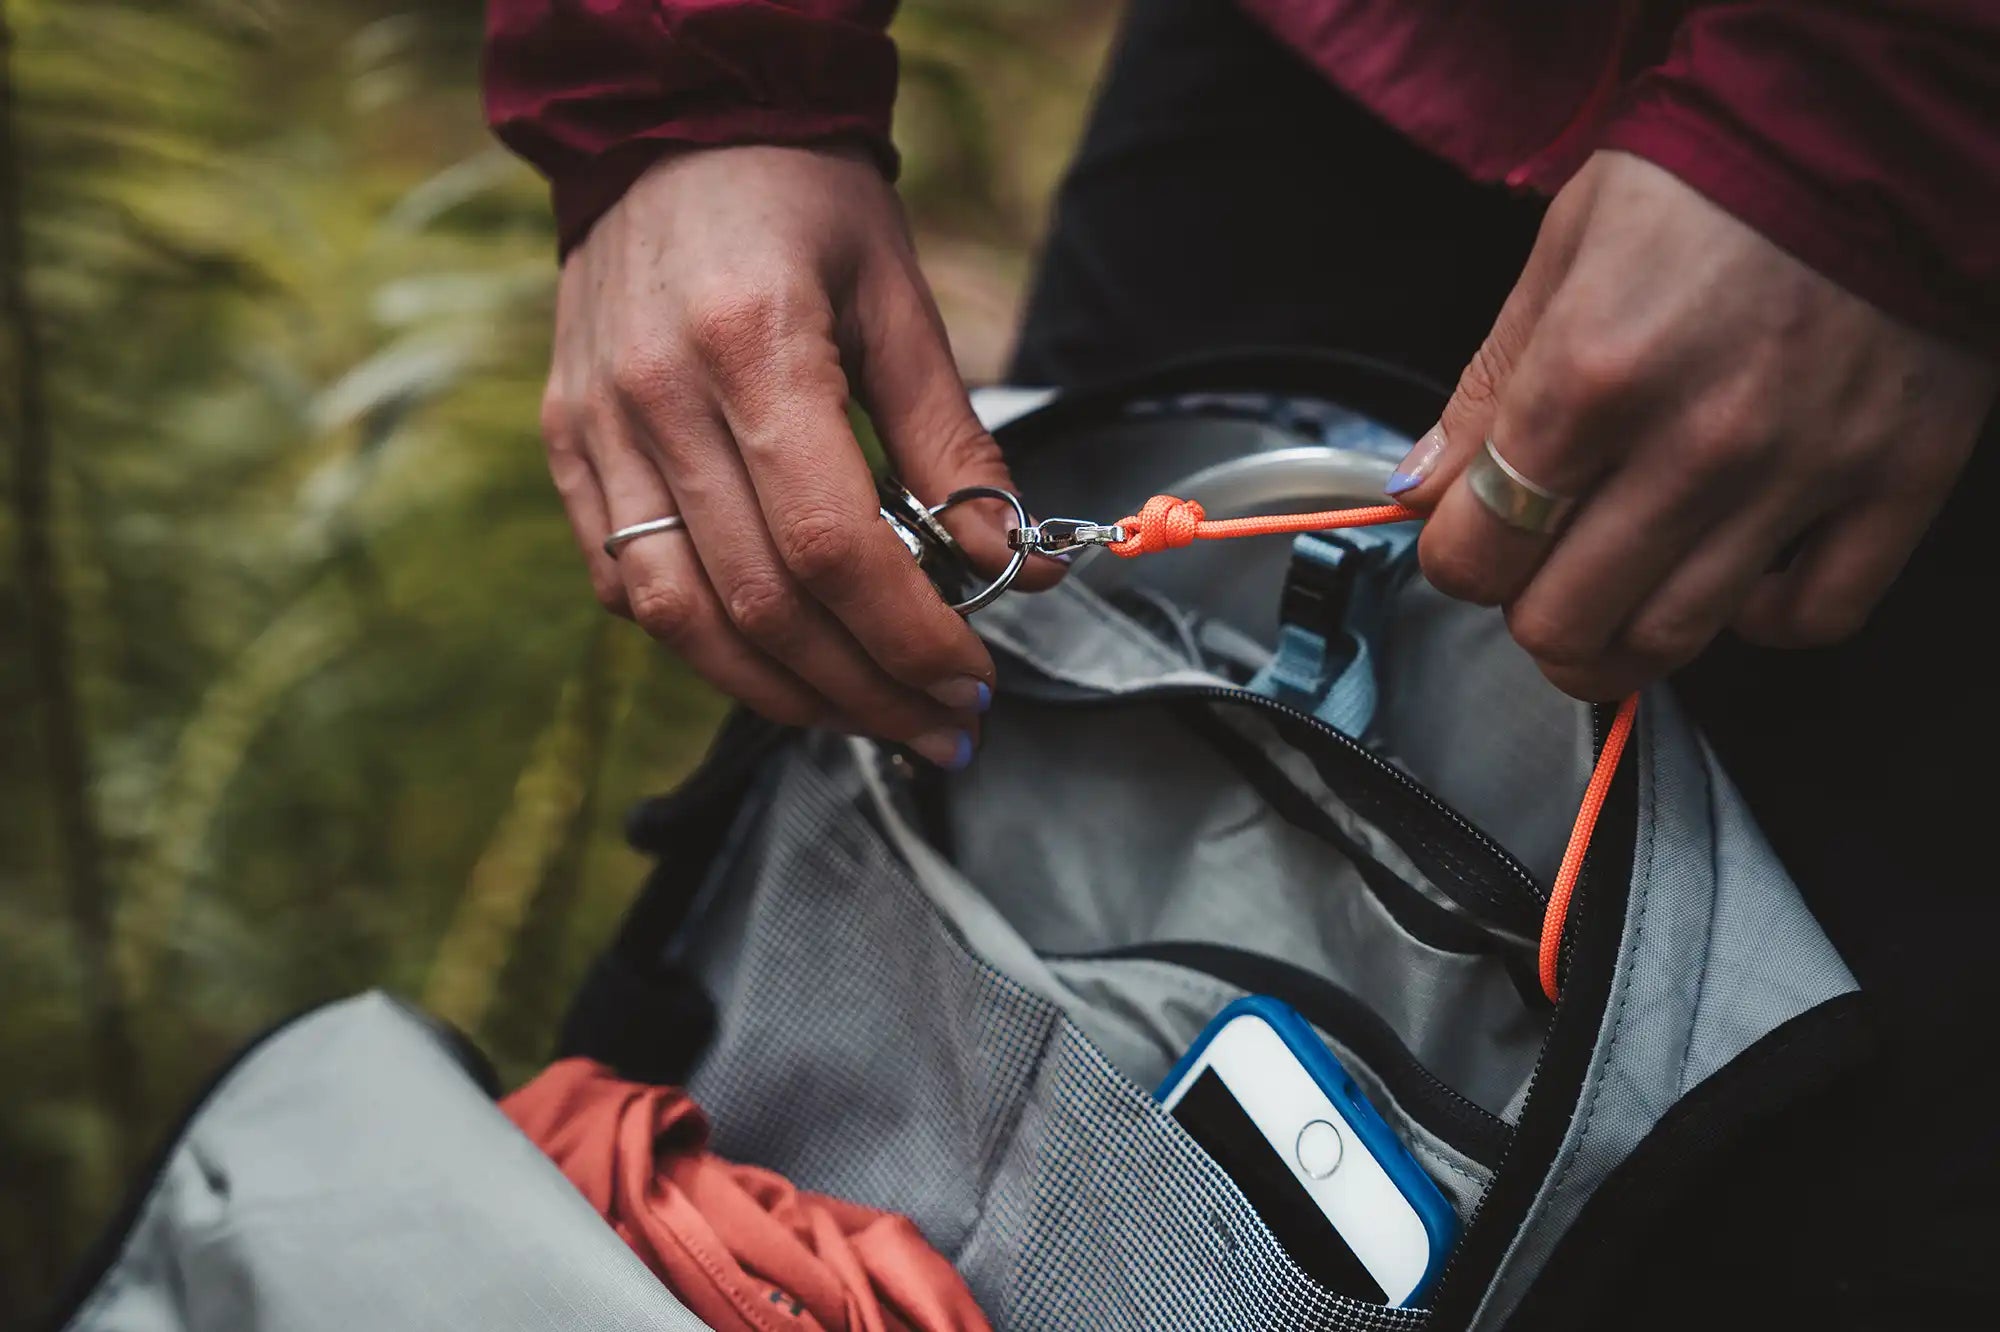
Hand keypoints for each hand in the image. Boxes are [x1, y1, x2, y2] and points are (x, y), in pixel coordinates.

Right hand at [539, 145, 1058, 765]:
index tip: (971, 679)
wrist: (667, 128)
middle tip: (944, 728)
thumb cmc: (800, 201)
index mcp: (752, 345)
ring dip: (784, 696)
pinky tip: (774, 659)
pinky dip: (702, 642)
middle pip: (761, 604)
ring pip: (679, 619)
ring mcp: (594, 427)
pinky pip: (623, 582)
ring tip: (868, 720)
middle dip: (866, 692)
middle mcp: (655, 396)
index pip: (832, 546)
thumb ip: (952, 445)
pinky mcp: (565, 444)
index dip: (907, 636)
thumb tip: (1011, 569)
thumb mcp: (899, 300)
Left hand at [1388, 151, 1995, 699]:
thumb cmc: (1711, 179)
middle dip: (1526, 611)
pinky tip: (1733, 578)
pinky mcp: (1897, 480)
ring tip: (1610, 597)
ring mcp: (1802, 470)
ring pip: (1673, 636)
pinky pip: (1812, 617)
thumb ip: (1490, 383)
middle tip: (1534, 576)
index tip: (1466, 540)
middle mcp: (1696, 439)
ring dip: (1620, 638)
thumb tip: (1423, 490)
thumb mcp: (1566, 249)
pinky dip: (1758, 620)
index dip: (1456, 559)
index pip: (1479, 547)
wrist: (1879, 129)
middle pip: (1564, 620)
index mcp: (1592, 372)